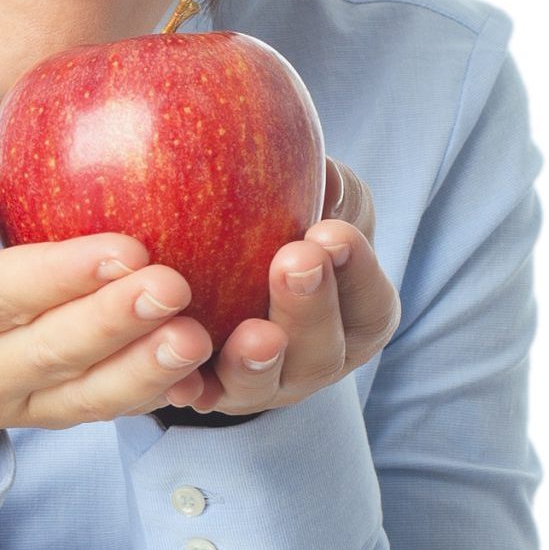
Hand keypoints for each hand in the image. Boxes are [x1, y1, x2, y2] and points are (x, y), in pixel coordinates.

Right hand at [0, 175, 218, 490]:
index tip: (121, 245)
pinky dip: (150, 393)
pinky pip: (100, 408)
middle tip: (175, 285)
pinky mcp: (46, 415)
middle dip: (115, 320)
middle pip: (50, 350)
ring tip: (198, 337)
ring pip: (83, 392)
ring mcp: (11, 402)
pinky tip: (203, 367)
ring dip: (144, 368)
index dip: (57, 276)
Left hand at [168, 157, 401, 418]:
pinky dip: (191, 389)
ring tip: (252, 334)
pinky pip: (198, 398)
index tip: (331, 231)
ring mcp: (260, 385)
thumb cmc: (274, 216)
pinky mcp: (205, 392)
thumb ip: (315, 177)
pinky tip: (179, 377)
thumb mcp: (308, 190)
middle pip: (321, 351)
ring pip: (264, 385)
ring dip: (257, 360)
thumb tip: (311, 152)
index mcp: (354, 314)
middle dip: (310, 307)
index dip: (356, 271)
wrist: (206, 256)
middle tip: (295, 260)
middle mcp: (313, 360)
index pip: (369, 301)